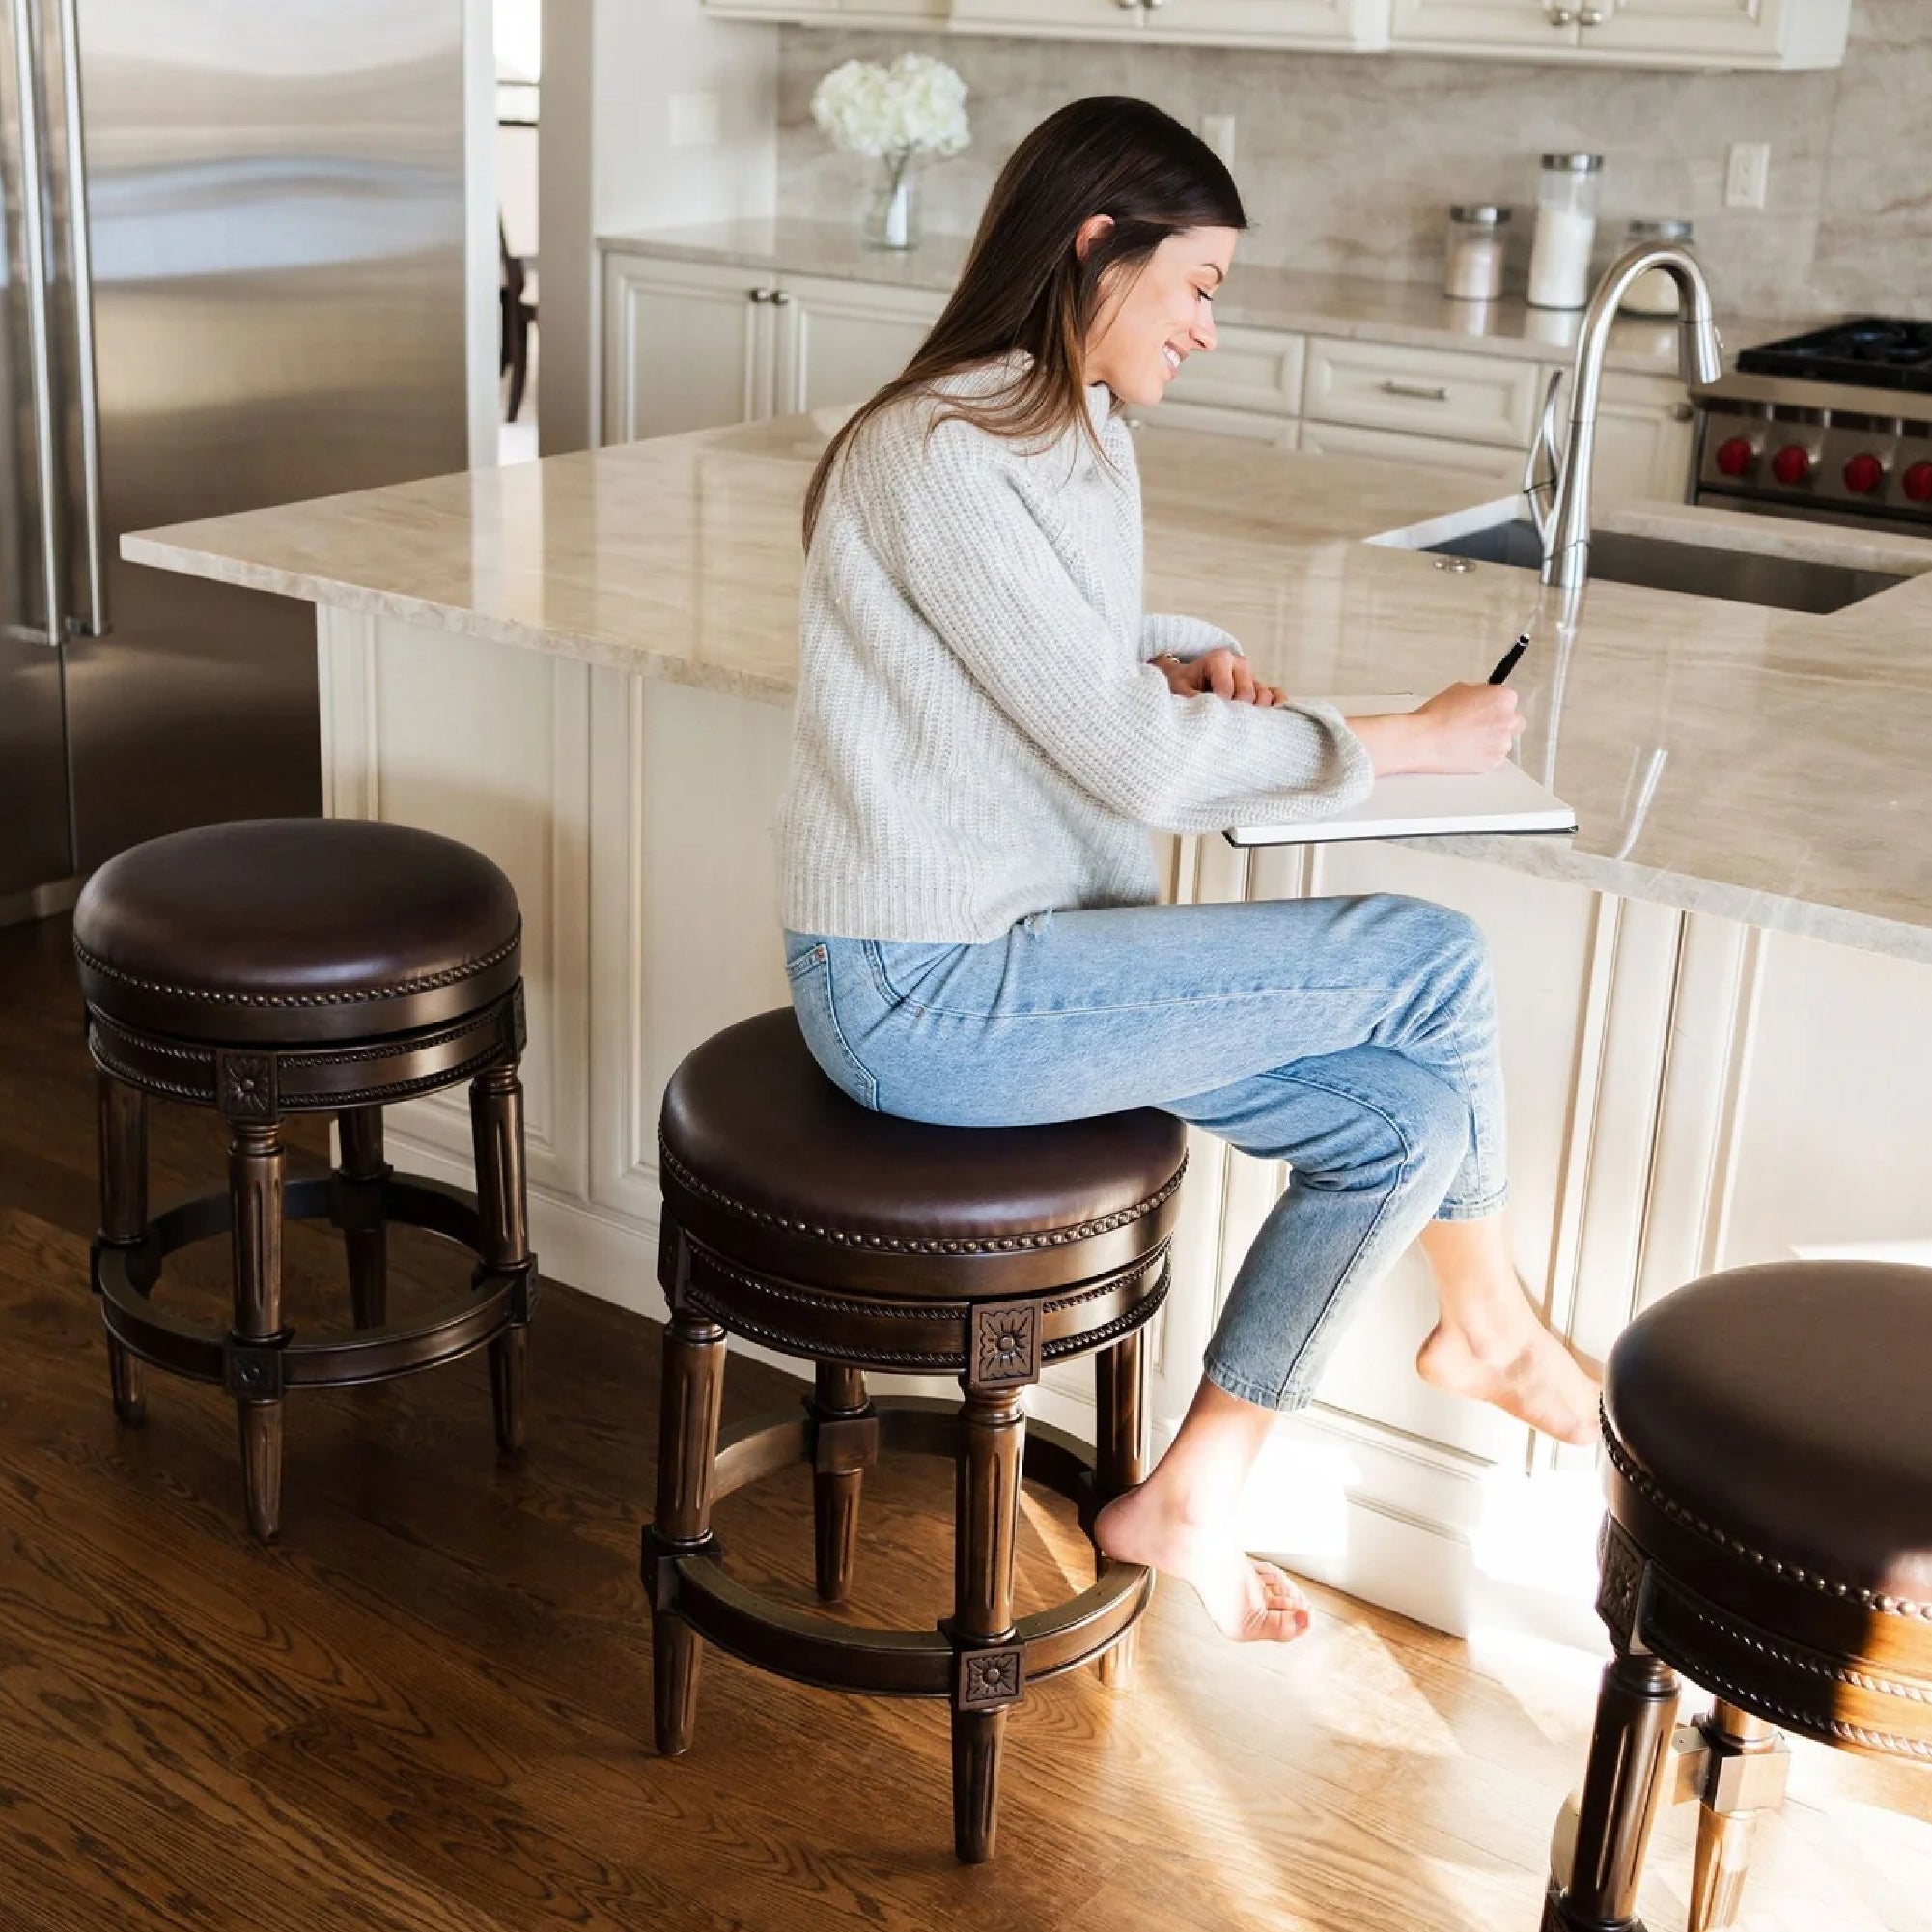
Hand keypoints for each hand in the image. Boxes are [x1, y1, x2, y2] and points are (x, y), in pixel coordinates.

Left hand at [1154, 647, 1285, 706]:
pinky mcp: (1261, 688)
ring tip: (1235, 719)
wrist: (1186, 682)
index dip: (1217, 706)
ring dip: (1253, 712)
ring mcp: (1252, 676)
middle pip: (1248, 695)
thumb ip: (1191, 699)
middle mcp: (1240, 664)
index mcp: (1220, 659)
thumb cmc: (1181, 685)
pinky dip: (1275, 707)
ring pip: (1264, 697)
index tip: (1207, 713)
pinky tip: (1268, 718)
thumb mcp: (1178, 689)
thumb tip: (1211, 714)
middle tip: (1221, 719)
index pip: (1227, 690)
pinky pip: (1276, 696)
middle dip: (1234, 710)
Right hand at [1347, 683, 1523, 776]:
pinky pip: (1493, 758)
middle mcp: (1508, 720)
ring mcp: (1502, 743)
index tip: (1485, 709)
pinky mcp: (1493, 762)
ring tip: (1467, 739)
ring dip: (1491, 740)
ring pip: (1503, 741)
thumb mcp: (1459, 689)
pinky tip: (1465, 750)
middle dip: (1500, 723)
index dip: (1494, 704)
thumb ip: (1479, 692)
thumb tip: (1483, 696)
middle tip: (1479, 725)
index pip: (1509, 700)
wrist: (1423, 740)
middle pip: (1514, 721)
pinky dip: (1483, 755)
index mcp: (1503, 698)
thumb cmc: (1436, 716)